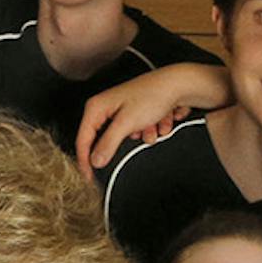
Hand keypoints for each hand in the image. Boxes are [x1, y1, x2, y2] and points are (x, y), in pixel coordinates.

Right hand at [73, 63, 229, 175]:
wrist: (179, 84)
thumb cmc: (152, 94)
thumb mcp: (126, 123)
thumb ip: (108, 144)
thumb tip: (95, 161)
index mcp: (96, 107)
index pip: (83, 139)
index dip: (85, 160)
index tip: (89, 177)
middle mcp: (105, 107)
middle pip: (104, 138)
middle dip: (123, 143)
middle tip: (133, 143)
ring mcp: (120, 110)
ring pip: (123, 136)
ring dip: (140, 135)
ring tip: (151, 126)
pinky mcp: (134, 113)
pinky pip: (136, 131)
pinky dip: (148, 129)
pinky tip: (158, 120)